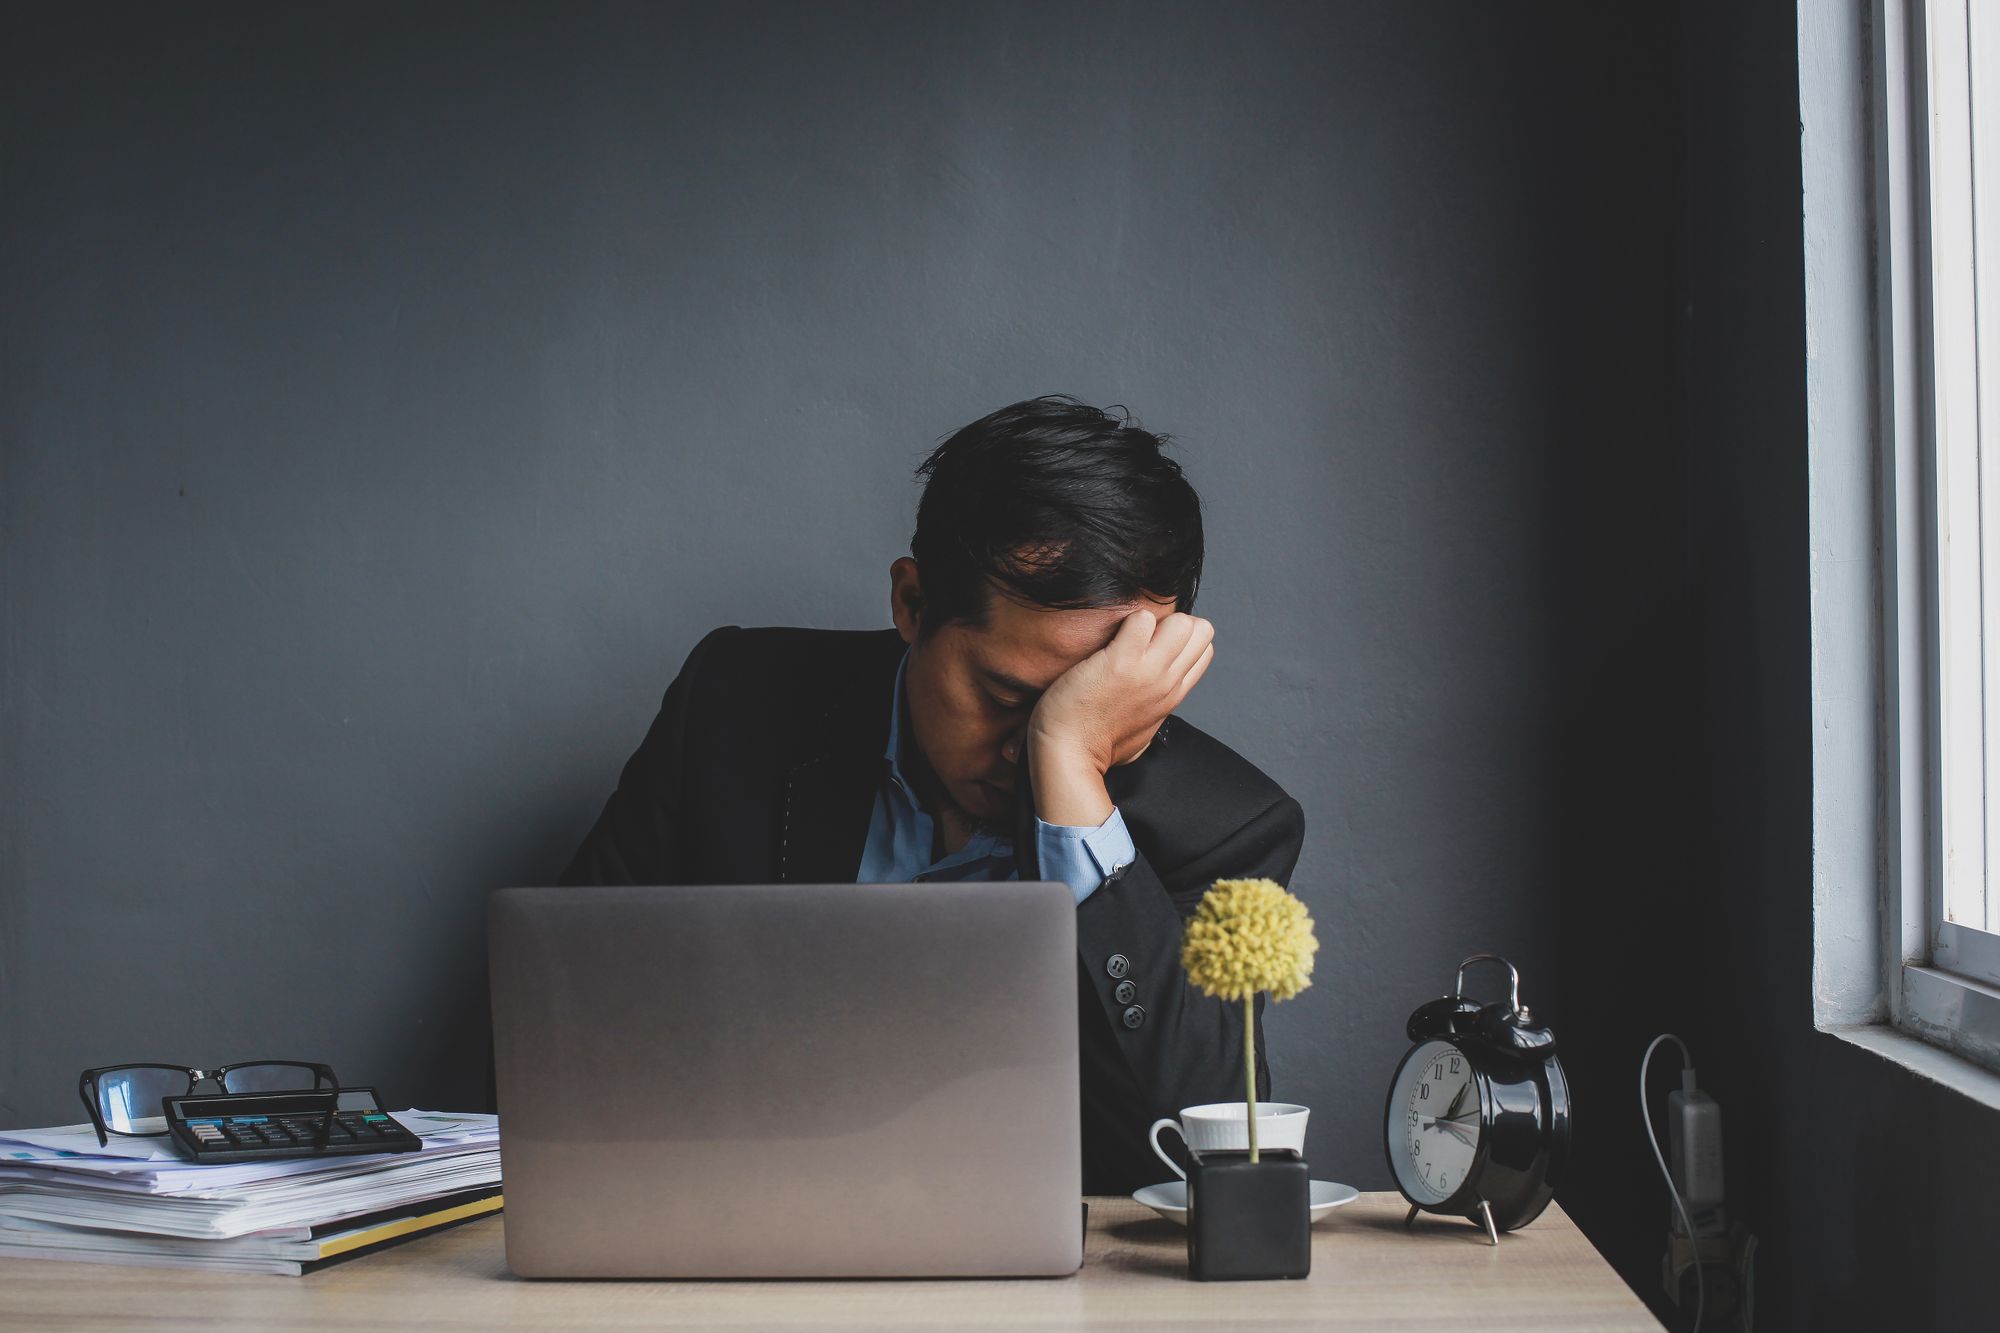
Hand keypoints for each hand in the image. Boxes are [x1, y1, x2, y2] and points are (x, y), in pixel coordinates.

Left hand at [1027, 609, 1215, 776]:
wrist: (1068, 754)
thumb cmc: (1096, 748)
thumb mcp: (1140, 736)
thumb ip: (1151, 716)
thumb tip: (1151, 716)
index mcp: (1173, 696)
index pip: (1203, 651)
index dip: (1181, 638)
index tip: (1154, 642)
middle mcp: (1168, 682)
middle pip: (1200, 631)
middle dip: (1174, 622)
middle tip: (1142, 635)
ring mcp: (1148, 671)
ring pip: (1181, 622)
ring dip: (1155, 619)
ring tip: (1126, 635)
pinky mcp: (1121, 661)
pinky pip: (1142, 619)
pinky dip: (1127, 619)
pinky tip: (1110, 636)